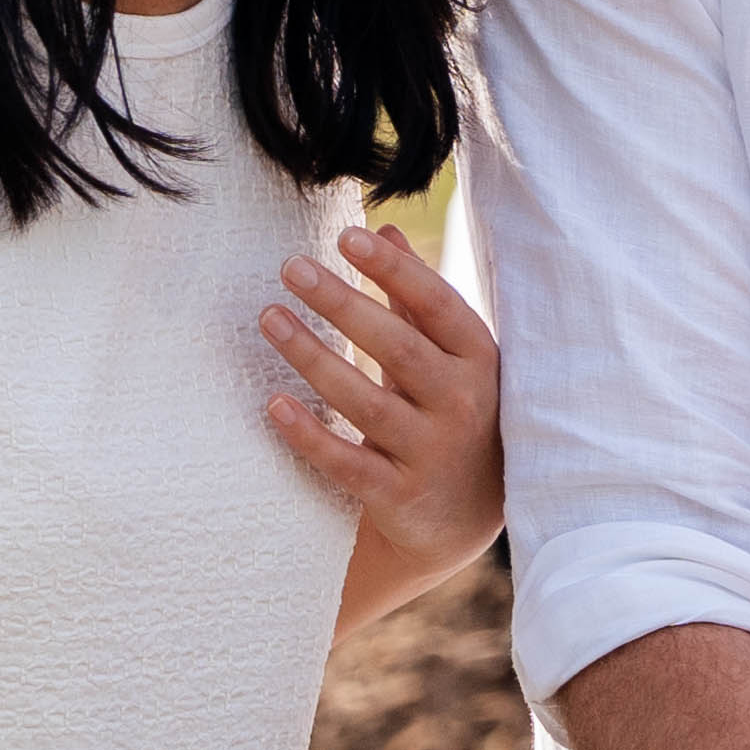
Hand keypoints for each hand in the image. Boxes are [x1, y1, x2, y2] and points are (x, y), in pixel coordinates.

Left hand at [259, 222, 503, 573]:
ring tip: (270, 317)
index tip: (348, 237)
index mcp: (479, 361)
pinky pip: (347, 463)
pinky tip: (273, 404)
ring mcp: (431, 454)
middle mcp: (461, 405)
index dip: (395, 271)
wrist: (465, 520)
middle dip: (342, 303)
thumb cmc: (454, 416)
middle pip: (398, 348)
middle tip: (291, 267)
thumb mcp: (452, 358)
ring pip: (366, 402)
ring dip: (314, 357)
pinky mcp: (399, 496)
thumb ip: (417, 300)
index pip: (438, 306)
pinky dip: (310, 435)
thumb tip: (386, 230)